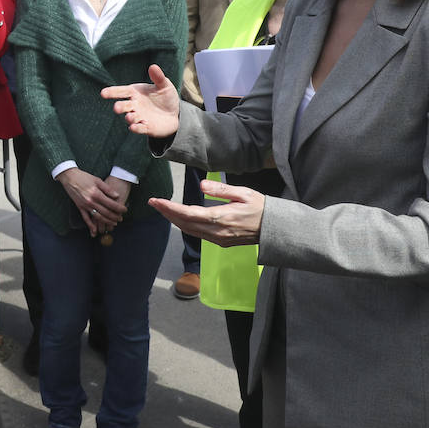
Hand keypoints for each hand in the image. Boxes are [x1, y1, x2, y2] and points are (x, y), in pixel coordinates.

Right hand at [56, 167, 126, 235]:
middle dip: (115, 217)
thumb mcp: (97, 180)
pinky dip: (90, 226)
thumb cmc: (84, 177)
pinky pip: (86, 218)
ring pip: (98, 217)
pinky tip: (95, 231)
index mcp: (96, 194)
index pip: (111, 204)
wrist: (69, 177)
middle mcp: (91, 201)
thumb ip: (107, 189)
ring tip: (113, 224)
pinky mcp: (80, 207)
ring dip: (106, 222)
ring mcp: (85, 206)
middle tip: (121, 219)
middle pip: (106, 212)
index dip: (119, 208)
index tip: (125, 210)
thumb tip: (117, 196)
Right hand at [101, 64, 179, 136]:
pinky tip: (133, 127)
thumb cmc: (166, 97)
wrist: (175, 114)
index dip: (112, 92)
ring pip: (130, 117)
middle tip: (116, 108)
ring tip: (130, 117)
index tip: (103, 93)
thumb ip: (158, 77)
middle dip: (119, 107)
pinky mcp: (146, 128)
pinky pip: (139, 128)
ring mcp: (139, 117)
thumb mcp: (164, 85)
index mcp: (135, 93)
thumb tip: (153, 66)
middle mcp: (134, 105)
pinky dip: (136, 128)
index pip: (121, 91)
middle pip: (123, 106)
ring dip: (129, 118)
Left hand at [147, 179, 263, 246]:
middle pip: (184, 223)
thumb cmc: (260, 208)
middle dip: (167, 213)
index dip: (169, 208)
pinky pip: (198, 234)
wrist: (275, 230)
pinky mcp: (221, 242)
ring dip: (174, 220)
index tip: (156, 201)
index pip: (188, 213)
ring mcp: (218, 239)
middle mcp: (216, 231)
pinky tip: (180, 218)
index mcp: (220, 217)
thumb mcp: (244, 193)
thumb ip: (221, 189)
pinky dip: (185, 225)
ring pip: (190, 230)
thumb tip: (202, 185)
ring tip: (162, 208)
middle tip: (153, 202)